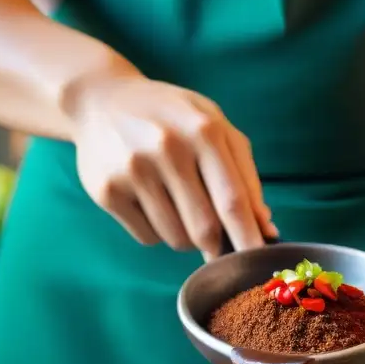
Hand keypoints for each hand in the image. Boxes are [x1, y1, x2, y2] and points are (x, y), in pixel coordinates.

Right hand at [69, 74, 276, 258]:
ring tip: (177, 204)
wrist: (99, 100)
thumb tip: (265, 228)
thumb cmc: (171, 117)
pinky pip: (148, 238)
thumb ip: (244, 174)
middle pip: (205, 229)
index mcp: (203, 130)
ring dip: (186, 237)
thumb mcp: (213, 126)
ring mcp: (133, 170)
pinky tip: (149, 201)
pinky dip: (157, 232)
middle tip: (216, 242)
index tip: (258, 263)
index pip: (233, 200)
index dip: (248, 238)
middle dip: (217, 245)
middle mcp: (167, 148)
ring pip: (176, 238)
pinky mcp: (107, 191)